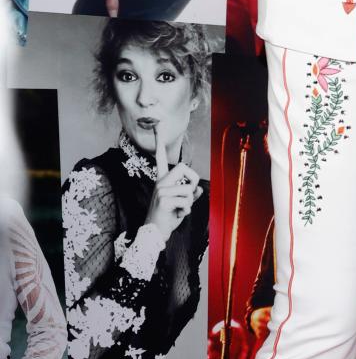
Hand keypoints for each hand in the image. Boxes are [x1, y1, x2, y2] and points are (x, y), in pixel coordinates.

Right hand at [145, 126, 199, 241]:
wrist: (153, 234)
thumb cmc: (167, 219)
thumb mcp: (181, 205)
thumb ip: (190, 195)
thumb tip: (198, 190)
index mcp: (162, 181)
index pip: (160, 158)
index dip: (159, 141)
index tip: (158, 124)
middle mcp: (160, 182)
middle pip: (184, 168)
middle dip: (192, 182)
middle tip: (186, 197)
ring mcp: (161, 190)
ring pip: (189, 190)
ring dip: (189, 204)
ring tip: (178, 211)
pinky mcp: (164, 200)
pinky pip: (187, 202)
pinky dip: (186, 212)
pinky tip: (176, 216)